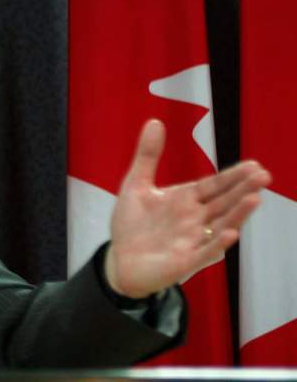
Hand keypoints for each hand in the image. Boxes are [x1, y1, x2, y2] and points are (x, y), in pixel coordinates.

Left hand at [105, 119, 270, 298]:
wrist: (119, 260)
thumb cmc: (132, 224)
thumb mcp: (136, 184)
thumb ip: (147, 155)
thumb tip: (155, 121)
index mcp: (186, 200)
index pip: (214, 186)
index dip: (232, 176)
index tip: (254, 165)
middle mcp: (195, 219)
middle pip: (223, 202)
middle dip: (242, 190)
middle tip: (263, 176)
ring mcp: (193, 240)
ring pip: (220, 225)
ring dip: (237, 214)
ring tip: (254, 199)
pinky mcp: (184, 261)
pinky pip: (204, 252)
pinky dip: (216, 243)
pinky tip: (229, 233)